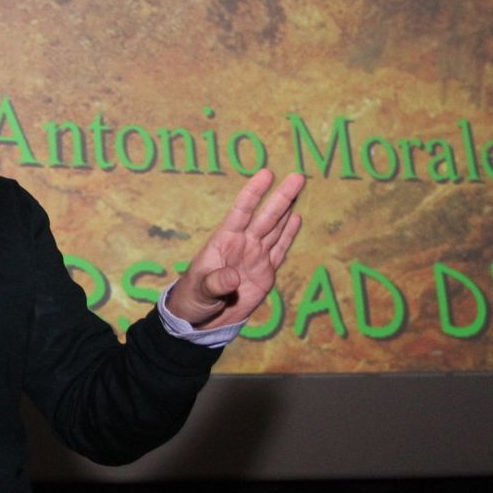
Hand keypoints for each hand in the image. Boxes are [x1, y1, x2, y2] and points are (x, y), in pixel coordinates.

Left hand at [166, 168, 303, 329]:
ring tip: (298, 186)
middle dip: (281, 197)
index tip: (266, 173)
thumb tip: (232, 278)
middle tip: (297, 176)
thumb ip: (215, 284)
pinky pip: (279, 250)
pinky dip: (288, 235)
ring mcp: (255, 257)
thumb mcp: (201, 292)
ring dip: (287, 208)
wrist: (201, 318)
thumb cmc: (194, 299)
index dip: (253, 193)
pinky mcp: (265, 273)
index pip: (241, 212)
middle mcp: (242, 244)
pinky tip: (296, 218)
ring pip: (275, 229)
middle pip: (265, 218)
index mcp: (223, 242)